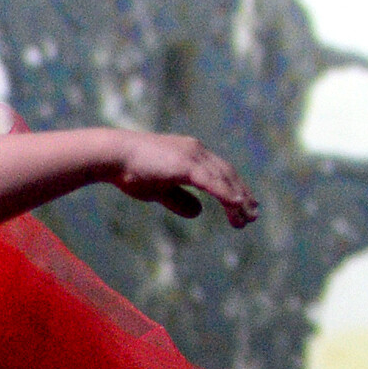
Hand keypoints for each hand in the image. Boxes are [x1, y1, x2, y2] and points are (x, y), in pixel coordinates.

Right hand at [109, 131, 255, 227]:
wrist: (113, 156)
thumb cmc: (131, 171)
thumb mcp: (160, 189)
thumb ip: (180, 199)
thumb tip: (199, 212)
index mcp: (191, 153)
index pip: (220, 171)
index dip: (234, 187)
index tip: (245, 203)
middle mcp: (196, 151)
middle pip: (228, 173)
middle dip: (242, 194)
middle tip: (253, 214)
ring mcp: (192, 155)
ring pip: (224, 179)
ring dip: (238, 198)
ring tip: (247, 217)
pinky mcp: (186, 164)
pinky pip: (213, 182)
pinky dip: (227, 194)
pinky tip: (236, 205)